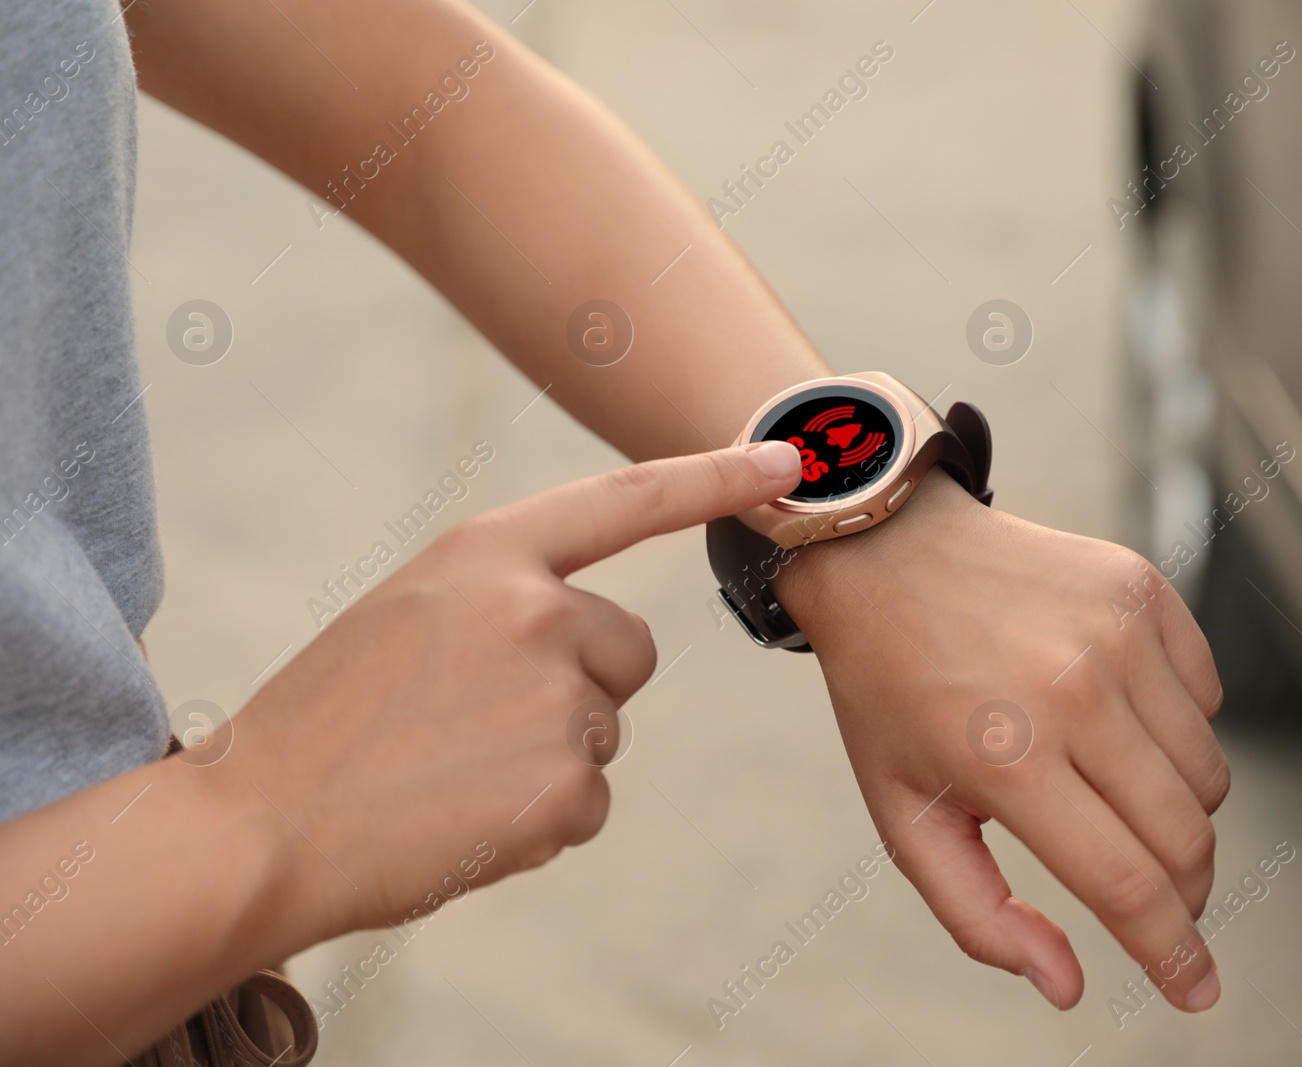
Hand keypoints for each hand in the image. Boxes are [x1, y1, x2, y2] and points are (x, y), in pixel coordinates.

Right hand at [219, 441, 801, 937]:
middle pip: (629, 649)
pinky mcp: (569, 790)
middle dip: (580, 686)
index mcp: (487, 555)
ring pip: (604, 729)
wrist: (257, 830)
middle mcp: (536, 611)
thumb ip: (506, 602)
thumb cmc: (327, 722)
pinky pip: (590, 801)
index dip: (714, 476)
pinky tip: (464, 819)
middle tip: (474, 724)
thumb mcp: (410, 616)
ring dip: (550, 758)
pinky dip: (540, 822)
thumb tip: (598, 646)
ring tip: (450, 773)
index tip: (789, 456)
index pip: (626, 501)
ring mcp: (558, 700)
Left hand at [775, 470, 1227, 1012]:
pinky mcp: (1143, 590)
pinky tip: (1111, 711)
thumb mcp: (904, 815)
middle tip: (1154, 898)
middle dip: (1184, 893)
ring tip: (1103, 784)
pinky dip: (1177, 728)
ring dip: (1178, 809)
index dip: (1173, 953)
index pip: (1126, 884)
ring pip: (1208, 773)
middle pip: (1186, 837)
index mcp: (1008, 757)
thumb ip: (978, 914)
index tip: (1198, 993)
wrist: (887, 550)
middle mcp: (1075, 691)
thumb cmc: (892, 691)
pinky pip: (1209, 697)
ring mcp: (1117, 633)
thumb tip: (1066, 986)